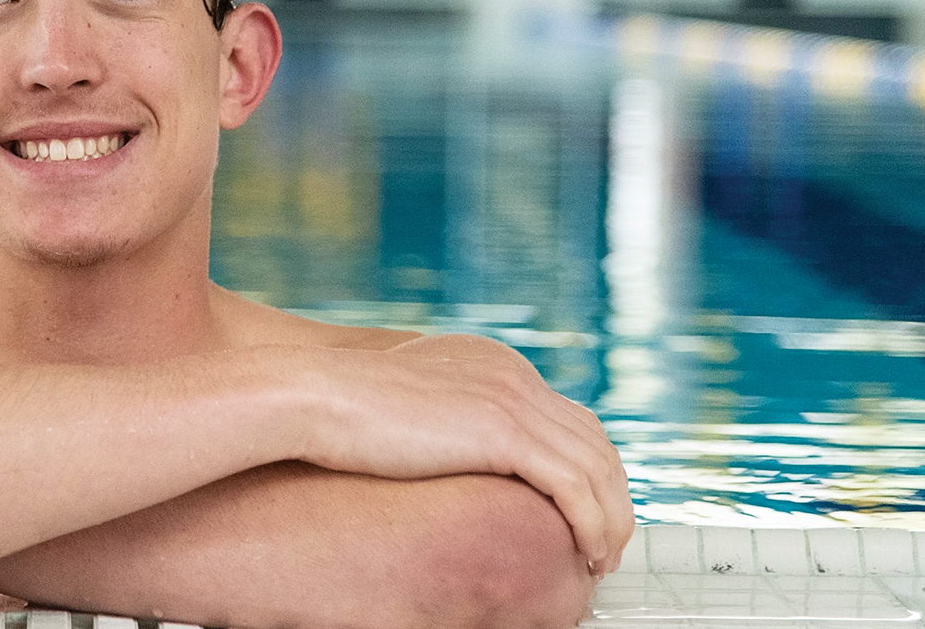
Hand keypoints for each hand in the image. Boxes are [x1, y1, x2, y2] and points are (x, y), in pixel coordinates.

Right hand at [287, 335, 633, 575]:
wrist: (313, 396)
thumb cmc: (337, 408)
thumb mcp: (405, 400)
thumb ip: (441, 413)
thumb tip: (443, 443)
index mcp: (493, 364)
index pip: (569, 417)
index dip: (588, 468)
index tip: (587, 509)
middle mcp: (512, 373)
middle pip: (595, 440)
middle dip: (611, 496)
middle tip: (607, 544)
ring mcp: (512, 397)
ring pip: (596, 468)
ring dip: (610, 519)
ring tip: (600, 560)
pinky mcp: (504, 431)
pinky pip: (575, 488)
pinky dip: (592, 524)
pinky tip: (586, 552)